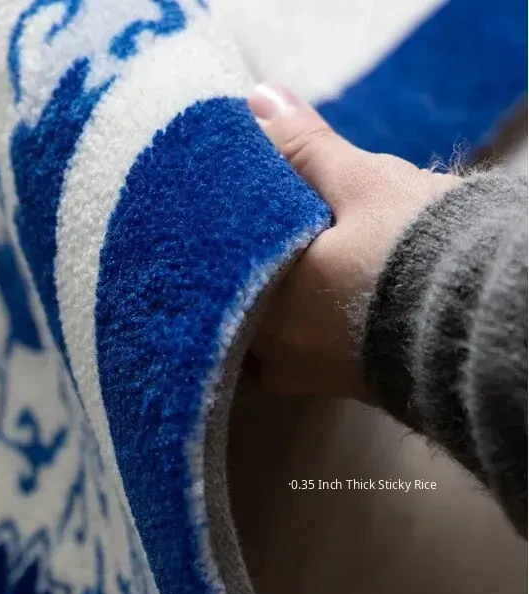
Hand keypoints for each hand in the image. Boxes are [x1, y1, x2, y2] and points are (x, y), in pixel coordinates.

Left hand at [246, 84, 458, 400]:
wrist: (477, 323)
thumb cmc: (417, 252)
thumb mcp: (363, 184)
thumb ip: (305, 147)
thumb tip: (259, 103)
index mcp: (263, 297)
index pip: (218, 260)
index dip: (223, 230)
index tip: (231, 205)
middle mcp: (270, 347)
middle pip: (233, 300)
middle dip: (243, 267)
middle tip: (258, 232)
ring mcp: (300, 374)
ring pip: (261, 331)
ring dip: (267, 300)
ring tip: (285, 264)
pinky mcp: (332, 387)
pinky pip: (291, 355)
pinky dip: (293, 327)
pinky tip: (309, 303)